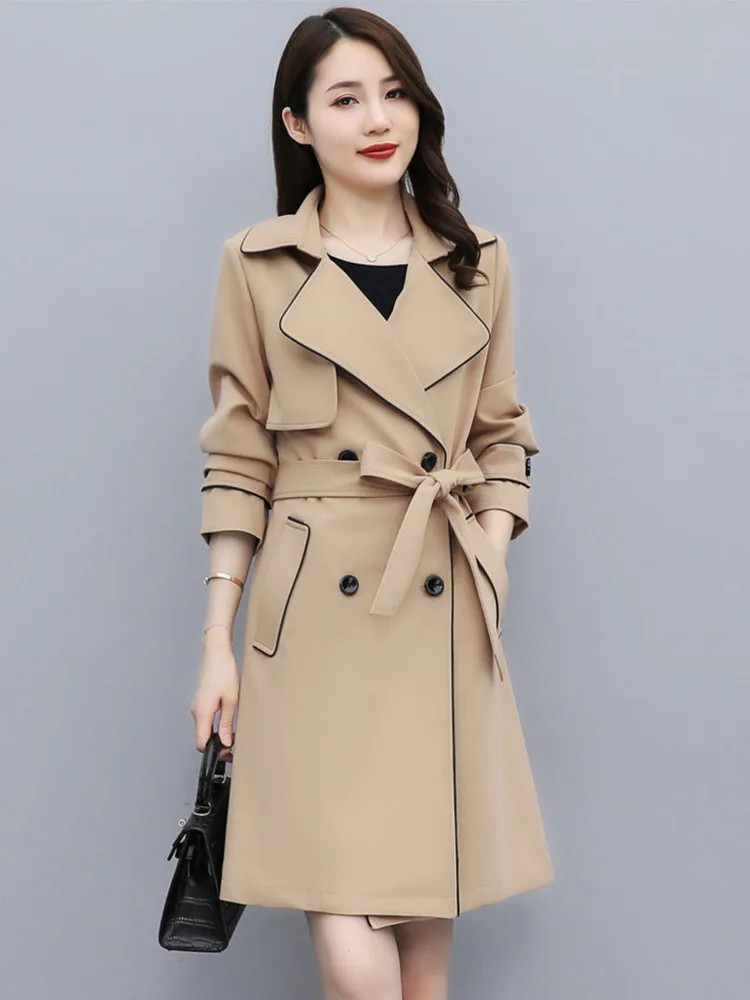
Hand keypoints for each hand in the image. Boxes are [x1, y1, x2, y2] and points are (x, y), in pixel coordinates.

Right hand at [190, 635, 239, 761]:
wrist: (216, 651)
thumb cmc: (223, 670)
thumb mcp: (231, 700)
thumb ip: (226, 723)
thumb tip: (226, 742)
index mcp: (202, 713)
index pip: (201, 743)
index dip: (214, 751)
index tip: (228, 751)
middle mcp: (196, 710)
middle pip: (202, 736)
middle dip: (217, 743)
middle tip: (234, 743)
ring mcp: (197, 704)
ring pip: (205, 727)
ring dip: (217, 732)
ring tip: (233, 731)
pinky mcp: (201, 699)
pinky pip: (205, 717)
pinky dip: (215, 722)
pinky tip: (227, 718)